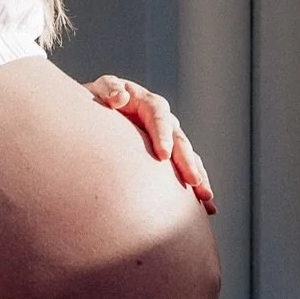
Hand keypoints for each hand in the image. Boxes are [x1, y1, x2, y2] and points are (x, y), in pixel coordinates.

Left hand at [85, 74, 216, 214]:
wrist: (91, 119)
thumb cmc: (92, 104)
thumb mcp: (96, 93)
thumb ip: (107, 91)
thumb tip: (119, 97)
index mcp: (144, 102)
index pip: (158, 115)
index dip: (163, 134)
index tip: (164, 156)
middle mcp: (162, 120)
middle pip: (179, 139)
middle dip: (187, 162)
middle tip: (193, 182)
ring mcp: (167, 139)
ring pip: (188, 157)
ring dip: (198, 177)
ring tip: (206, 199)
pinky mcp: (168, 158)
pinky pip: (184, 171)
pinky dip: (195, 190)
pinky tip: (207, 207)